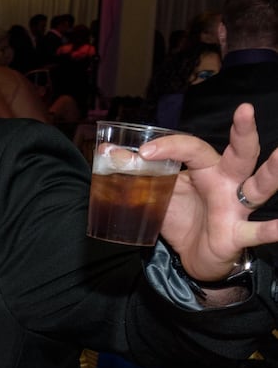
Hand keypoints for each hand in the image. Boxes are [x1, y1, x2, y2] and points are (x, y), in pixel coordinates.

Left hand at [145, 104, 277, 279]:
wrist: (193, 257)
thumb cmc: (182, 218)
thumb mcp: (157, 194)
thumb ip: (136, 174)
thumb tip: (107, 152)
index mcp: (206, 169)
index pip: (192, 148)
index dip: (170, 146)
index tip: (143, 152)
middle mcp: (228, 182)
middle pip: (240, 154)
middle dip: (243, 133)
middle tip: (245, 110)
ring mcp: (237, 207)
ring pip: (259, 185)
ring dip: (273, 171)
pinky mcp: (239, 234)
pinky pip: (257, 231)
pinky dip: (272, 229)